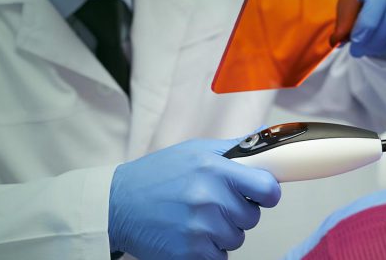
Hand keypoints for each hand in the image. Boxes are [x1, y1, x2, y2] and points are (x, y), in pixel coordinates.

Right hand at [108, 137, 280, 258]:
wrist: (117, 204)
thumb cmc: (157, 175)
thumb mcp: (194, 151)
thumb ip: (233, 149)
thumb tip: (266, 138)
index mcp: (213, 169)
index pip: (267, 187)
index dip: (268, 192)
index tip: (261, 193)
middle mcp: (208, 198)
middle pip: (252, 216)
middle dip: (238, 212)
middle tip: (214, 204)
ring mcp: (199, 228)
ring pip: (237, 238)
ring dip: (223, 232)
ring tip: (197, 218)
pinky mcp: (189, 252)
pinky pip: (220, 257)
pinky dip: (209, 250)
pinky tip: (190, 235)